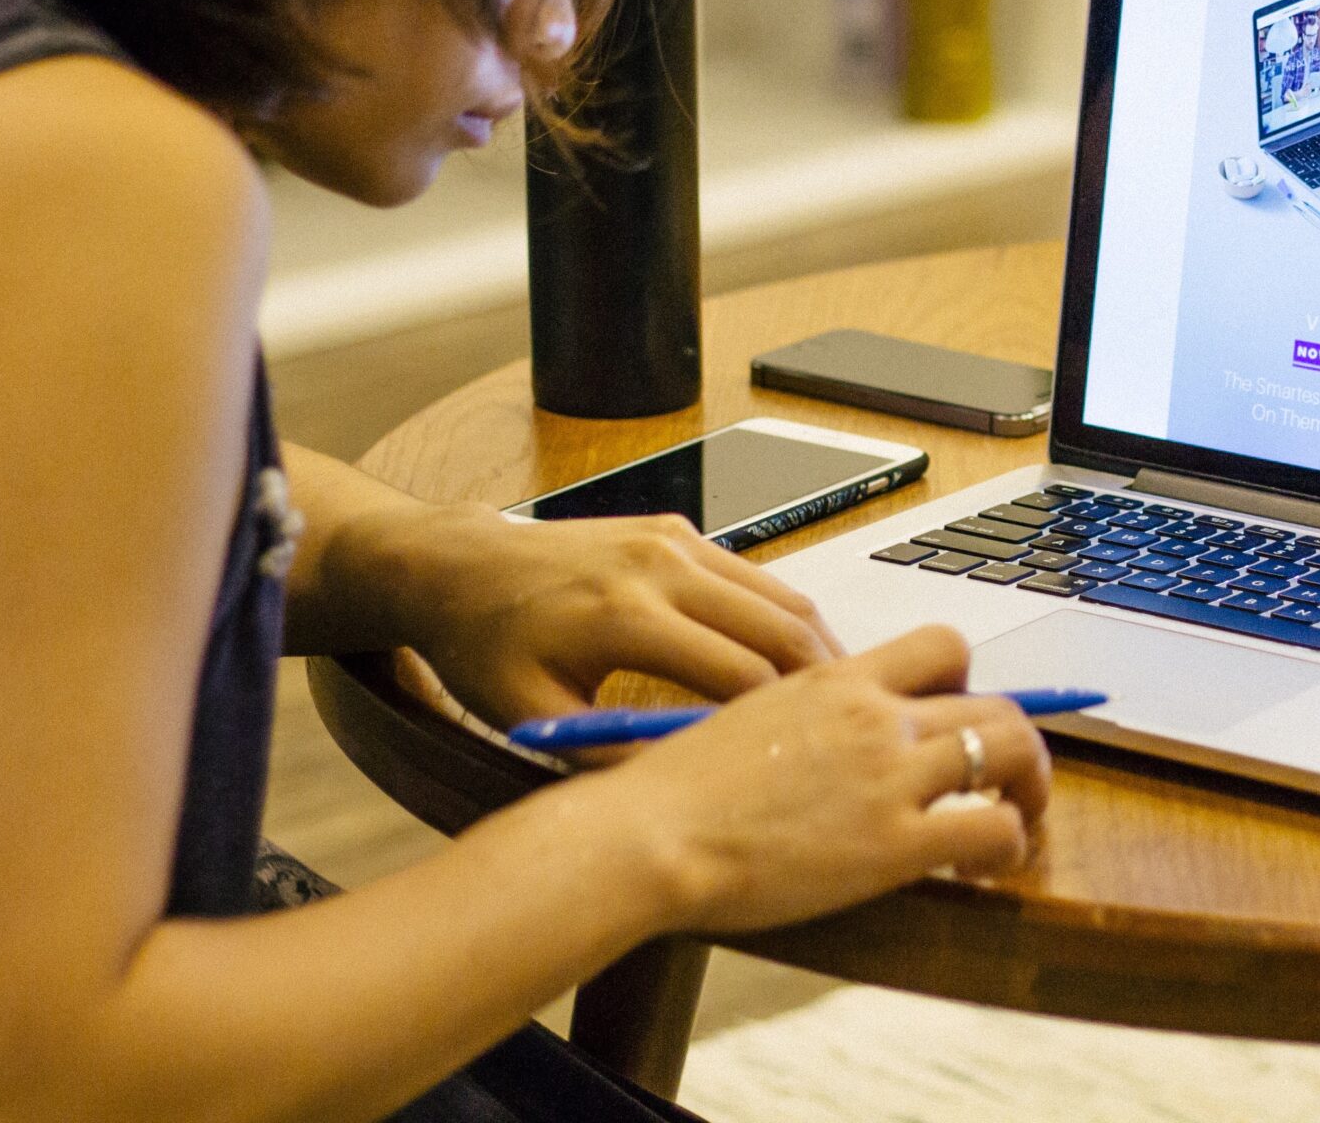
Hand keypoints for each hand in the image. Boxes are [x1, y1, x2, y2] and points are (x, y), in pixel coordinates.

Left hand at [390, 508, 844, 730]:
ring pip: (781, 596)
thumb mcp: (534, 718)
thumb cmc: (488, 648)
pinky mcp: (678, 529)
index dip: (785, 727)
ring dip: (817, 647)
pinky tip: (793, 661)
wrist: (462, 567)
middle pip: (781, 629)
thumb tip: (690, 790)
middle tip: (858, 733)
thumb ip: (612, 754)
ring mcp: (675, 540)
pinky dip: (783, 618)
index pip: (741, 677)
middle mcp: (661, 567)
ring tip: (840, 702)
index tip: (811, 765)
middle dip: (826, 684)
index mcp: (625, 617)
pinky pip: (753, 577)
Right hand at [607, 624, 1053, 934]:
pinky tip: (982, 870)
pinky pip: (994, 827)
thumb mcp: (744, 719)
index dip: (969, 681)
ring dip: (1030, 788)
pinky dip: (1008, 845)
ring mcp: (891, 775)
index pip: (942, 645)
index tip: (960, 716)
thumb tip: (815, 739)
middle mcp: (875, 715)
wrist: (649, 834)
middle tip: (1006, 783)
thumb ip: (799, 716)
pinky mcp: (894, 842)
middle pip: (993, 702)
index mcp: (837, 679)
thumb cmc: (672, 791)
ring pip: (1012, 751)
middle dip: (1016, 744)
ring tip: (1015, 822)